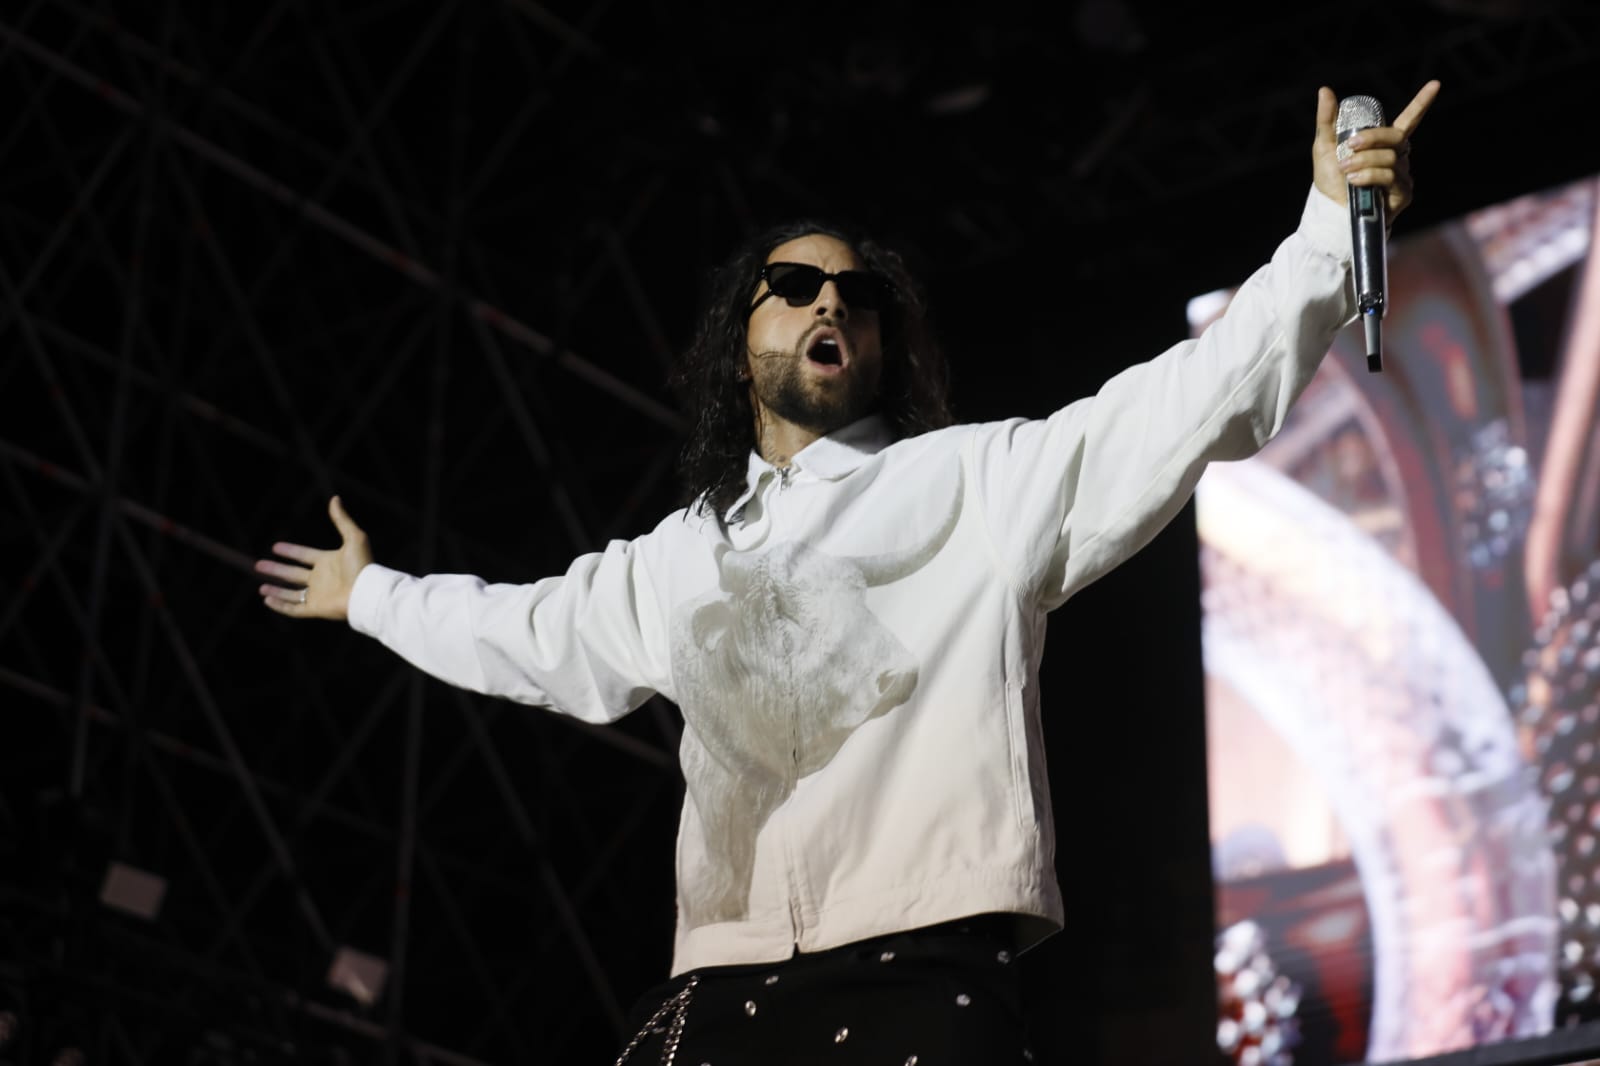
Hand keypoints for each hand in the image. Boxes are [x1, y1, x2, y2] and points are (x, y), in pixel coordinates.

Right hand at [255, 495, 372, 620]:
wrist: (367, 592)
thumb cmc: (362, 566)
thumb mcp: (353, 537)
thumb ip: (342, 519)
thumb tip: (335, 498)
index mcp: (328, 562)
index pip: (304, 555)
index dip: (290, 551)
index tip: (275, 547)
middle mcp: (321, 579)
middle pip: (293, 574)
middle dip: (276, 570)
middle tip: (258, 565)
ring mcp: (318, 594)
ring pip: (292, 593)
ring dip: (276, 590)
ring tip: (261, 587)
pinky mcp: (316, 608)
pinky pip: (294, 609)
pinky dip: (280, 605)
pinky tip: (267, 600)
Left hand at [1312, 80, 1440, 220]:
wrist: (1330, 213)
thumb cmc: (1330, 181)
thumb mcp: (1324, 147)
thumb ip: (1328, 120)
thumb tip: (1325, 90)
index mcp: (1383, 144)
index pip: (1408, 120)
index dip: (1421, 103)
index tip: (1435, 84)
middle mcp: (1397, 158)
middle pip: (1397, 137)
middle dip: (1373, 137)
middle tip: (1351, 144)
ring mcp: (1402, 176)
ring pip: (1390, 158)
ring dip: (1364, 160)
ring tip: (1345, 169)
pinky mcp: (1403, 194)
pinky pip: (1389, 177)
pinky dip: (1369, 175)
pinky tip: (1354, 181)